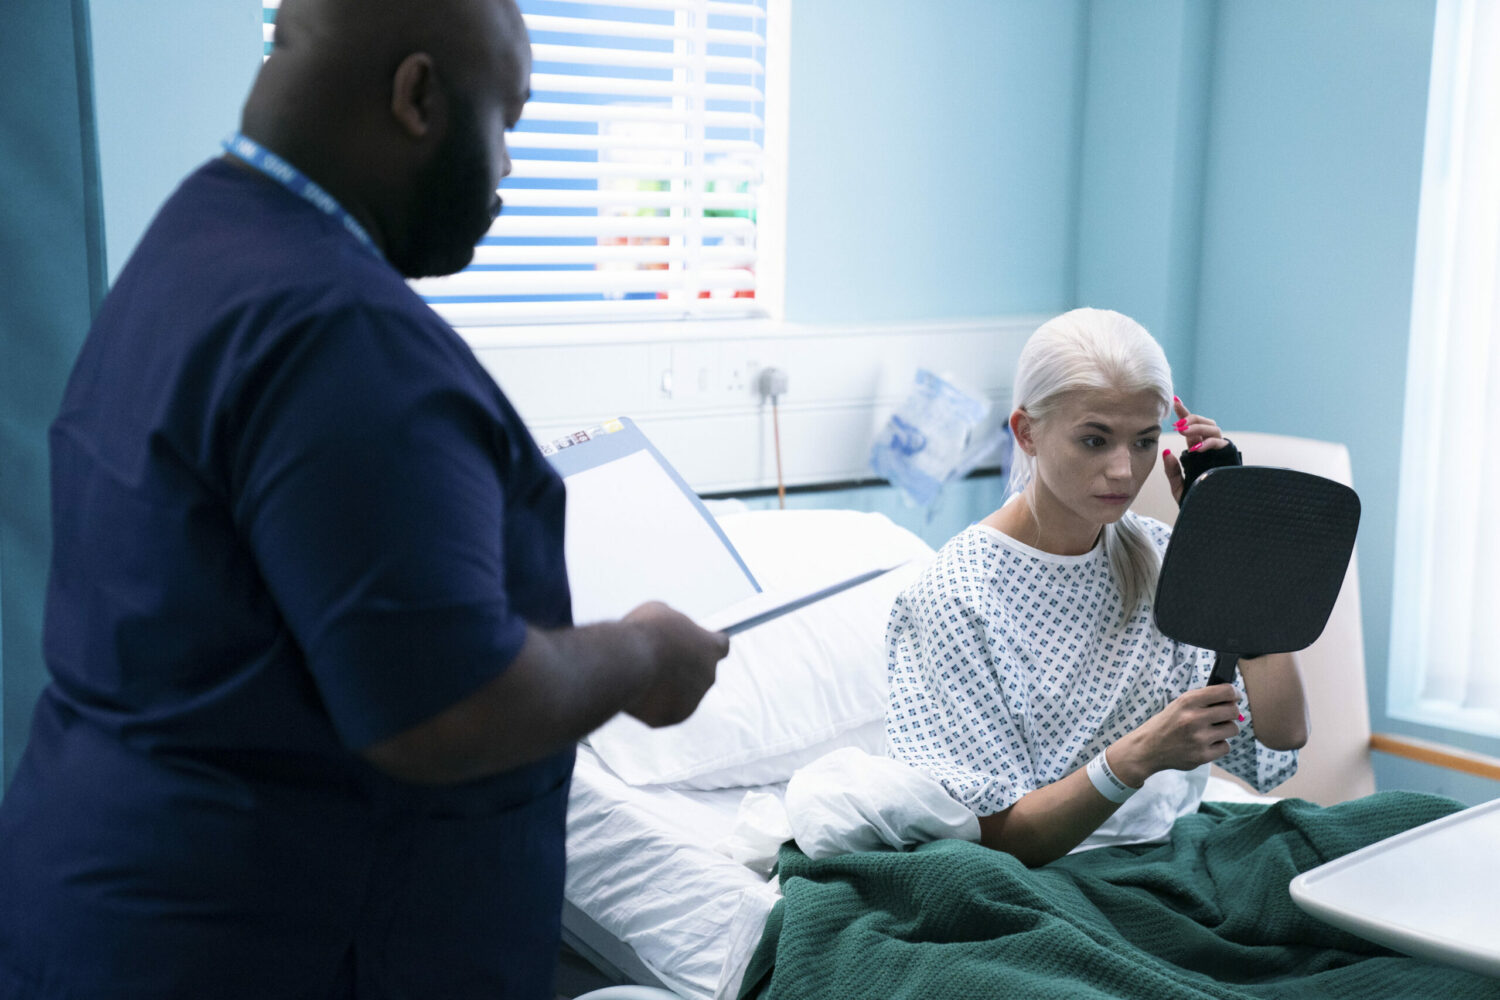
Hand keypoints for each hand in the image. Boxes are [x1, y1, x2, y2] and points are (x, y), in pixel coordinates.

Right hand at [621, 602, 730, 727]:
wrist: (628, 663)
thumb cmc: (644, 632)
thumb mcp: (659, 613)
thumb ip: (673, 627)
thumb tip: (669, 633)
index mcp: (711, 647)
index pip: (721, 646)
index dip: (706, 643)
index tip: (694, 643)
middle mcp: (708, 676)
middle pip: (700, 671)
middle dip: (683, 666)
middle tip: (658, 658)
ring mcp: (693, 700)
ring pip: (681, 691)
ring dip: (666, 684)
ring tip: (642, 671)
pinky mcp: (674, 717)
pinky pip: (663, 708)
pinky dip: (651, 701)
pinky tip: (637, 689)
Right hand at [1113, 684, 1240, 783]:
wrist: (1148, 748)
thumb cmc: (1167, 723)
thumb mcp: (1179, 704)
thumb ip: (1204, 700)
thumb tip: (1233, 699)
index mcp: (1188, 701)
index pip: (1226, 692)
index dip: (1234, 693)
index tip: (1235, 697)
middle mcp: (1194, 718)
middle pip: (1233, 711)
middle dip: (1232, 712)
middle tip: (1224, 715)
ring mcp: (1199, 739)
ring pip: (1233, 729)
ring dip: (1225, 729)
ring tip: (1211, 730)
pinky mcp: (1202, 756)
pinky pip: (1226, 747)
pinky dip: (1219, 745)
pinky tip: (1206, 743)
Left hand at [1162, 396, 1229, 504]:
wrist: (1211, 517)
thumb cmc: (1196, 502)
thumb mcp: (1179, 487)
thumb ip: (1172, 471)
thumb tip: (1166, 452)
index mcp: (1197, 451)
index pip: (1191, 428)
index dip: (1184, 413)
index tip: (1174, 401)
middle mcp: (1209, 449)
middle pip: (1204, 423)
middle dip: (1191, 419)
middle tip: (1177, 425)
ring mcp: (1220, 453)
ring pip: (1214, 429)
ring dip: (1198, 427)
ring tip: (1183, 432)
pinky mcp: (1229, 458)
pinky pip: (1221, 443)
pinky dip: (1209, 443)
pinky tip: (1196, 448)